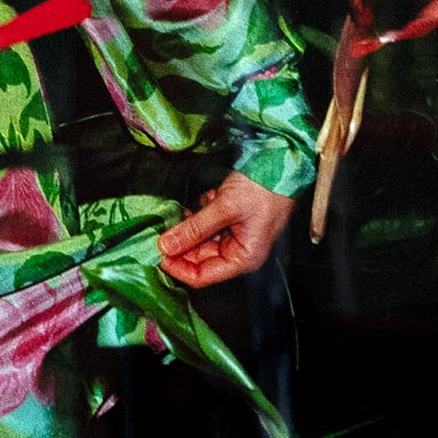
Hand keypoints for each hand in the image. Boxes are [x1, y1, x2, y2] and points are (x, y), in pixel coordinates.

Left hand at [157, 171, 295, 288]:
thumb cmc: (263, 188)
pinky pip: (207, 222)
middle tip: (161, 227)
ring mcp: (236, 235)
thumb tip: (165, 246)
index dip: (176, 267)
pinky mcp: (232, 219)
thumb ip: (194, 228)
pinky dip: (203, 211)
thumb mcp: (224, 207)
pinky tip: (212, 195)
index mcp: (243, 258)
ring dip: (191, 223)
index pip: (202, 276)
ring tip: (190, 207)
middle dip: (180, 242)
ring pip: (200, 238)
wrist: (283, 161)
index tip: (154, 253)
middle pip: (198, 258)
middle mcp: (239, 251)